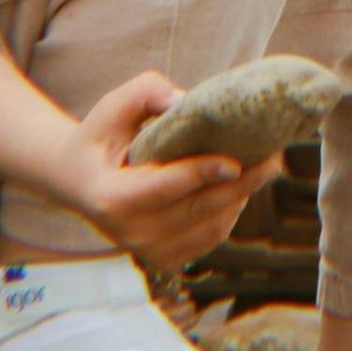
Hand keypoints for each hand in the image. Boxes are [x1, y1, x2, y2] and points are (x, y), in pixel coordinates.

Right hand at [53, 71, 283, 272]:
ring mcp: (147, 251)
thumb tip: (183, 101)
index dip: (200, 174)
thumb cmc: (99, 137)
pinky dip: (229, 213)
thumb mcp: (112, 106)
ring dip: (240, 199)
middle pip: (196, 210)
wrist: (77, 181)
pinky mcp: (164, 258)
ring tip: (265, 168)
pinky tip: (240, 187)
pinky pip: (209, 238)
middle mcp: (129, 232)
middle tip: (273, 159)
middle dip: (240, 185)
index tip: (235, 162)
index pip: (163, 187)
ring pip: (209, 228)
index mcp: (111, 197)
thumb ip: (146, 93)